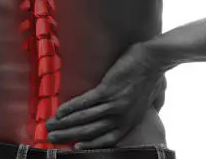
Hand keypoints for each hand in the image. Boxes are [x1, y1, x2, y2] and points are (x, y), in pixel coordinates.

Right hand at [45, 42, 164, 149]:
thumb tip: (154, 109)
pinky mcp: (107, 89)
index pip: (106, 140)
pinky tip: (59, 111)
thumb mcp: (155, 99)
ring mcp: (113, 104)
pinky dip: (70, 108)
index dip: (88, 144)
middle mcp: (120, 116)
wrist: (154, 59)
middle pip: (90, 132)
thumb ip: (150, 108)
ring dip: (65, 124)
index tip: (73, 146)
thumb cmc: (155, 75)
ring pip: (84, 119)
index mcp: (130, 121)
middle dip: (68, 136)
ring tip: (50, 126)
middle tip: (52, 137)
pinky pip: (85, 102)